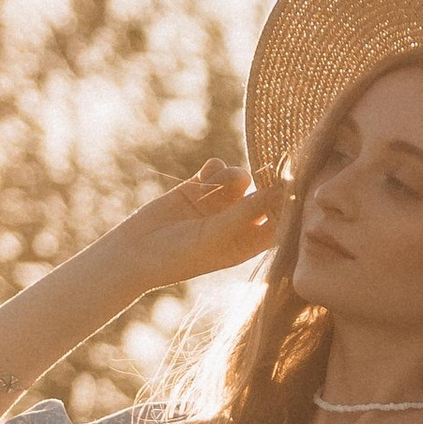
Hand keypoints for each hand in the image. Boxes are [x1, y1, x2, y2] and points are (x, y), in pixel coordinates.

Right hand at [120, 156, 284, 290]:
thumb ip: (245, 212)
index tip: (288, 182)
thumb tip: (278, 191)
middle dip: (263, 181)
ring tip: (213, 184)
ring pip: (240, 178)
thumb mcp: (215, 236)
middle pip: (262, 195)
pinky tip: (204, 175)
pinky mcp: (199, 188)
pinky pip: (217, 169)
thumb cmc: (179, 256)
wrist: (134, 253)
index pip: (279, 221)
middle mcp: (238, 223)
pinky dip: (215, 168)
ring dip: (231, 175)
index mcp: (249, 243)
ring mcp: (218, 204)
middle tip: (265, 167)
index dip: (286, 202)